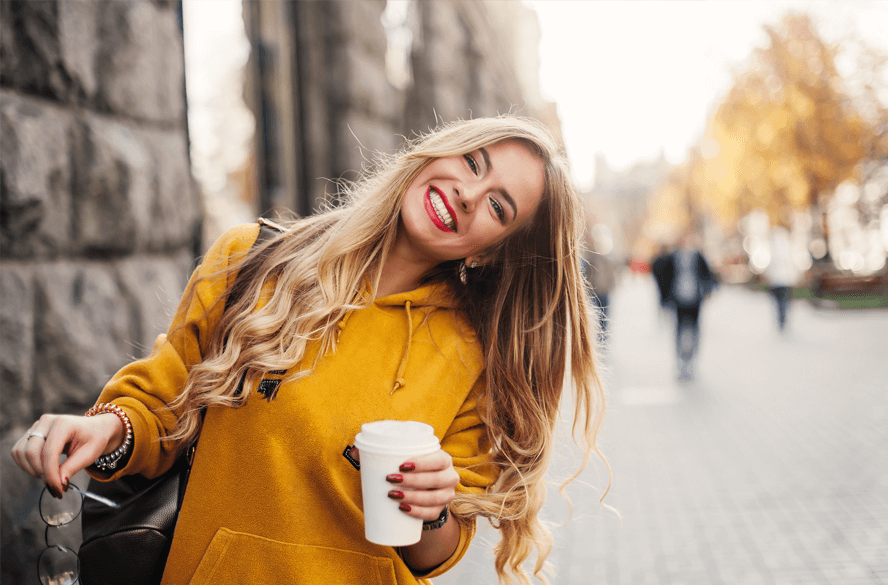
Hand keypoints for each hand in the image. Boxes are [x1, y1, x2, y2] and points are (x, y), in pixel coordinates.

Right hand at [10, 413, 124, 498]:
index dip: (51, 474)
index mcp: (64, 423)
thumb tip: (58, 484)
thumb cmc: (94, 439)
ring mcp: (37, 426)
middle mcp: (47, 421)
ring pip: (21, 452)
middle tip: (55, 484)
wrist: (95, 428)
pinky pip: (18, 451)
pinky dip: (26, 464)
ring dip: (31, 469)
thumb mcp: (89, 454)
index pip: (49, 452)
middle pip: (31, 452)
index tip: (58, 489)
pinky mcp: (31, 432)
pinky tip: (41, 469)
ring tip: (49, 475)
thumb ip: (72, 468)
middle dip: (41, 473)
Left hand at [385, 450, 459, 520]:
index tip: (401, 466)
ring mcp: (447, 495)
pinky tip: (403, 508)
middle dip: (413, 481)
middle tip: (392, 479)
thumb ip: (402, 453)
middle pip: (436, 480)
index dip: (421, 464)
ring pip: (435, 498)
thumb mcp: (414, 457)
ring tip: (393, 495)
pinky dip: (416, 512)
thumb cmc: (415, 467)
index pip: (438, 461)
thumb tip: (374, 452)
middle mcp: (450, 477)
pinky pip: (431, 513)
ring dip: (413, 497)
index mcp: (445, 460)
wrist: (425, 485)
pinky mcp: (440, 509)